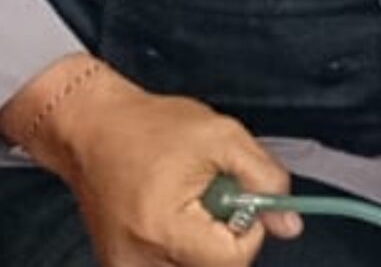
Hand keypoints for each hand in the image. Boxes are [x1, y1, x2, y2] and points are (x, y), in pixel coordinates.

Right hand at [16, 63, 295, 266]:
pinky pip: (170, 262)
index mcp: (163, 229)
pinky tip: (171, 213)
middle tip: (209, 196)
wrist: (90, 129)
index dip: (248, 230)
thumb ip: (264, 179)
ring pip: (192, 265)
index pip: (232, 260)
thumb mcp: (224, 138)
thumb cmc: (151, 127)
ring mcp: (125, 266)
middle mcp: (138, 259)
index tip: (238, 200)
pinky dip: (181, 243)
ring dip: (202, 241)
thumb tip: (290, 224)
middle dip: (223, 235)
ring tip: (187, 202)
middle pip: (211, 265)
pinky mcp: (120, 264)